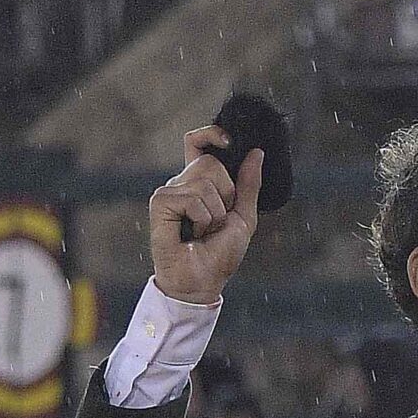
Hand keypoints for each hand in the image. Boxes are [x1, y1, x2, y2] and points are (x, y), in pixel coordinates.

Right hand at [149, 128, 262, 305]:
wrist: (202, 283)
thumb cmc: (219, 256)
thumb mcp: (243, 218)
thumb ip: (249, 186)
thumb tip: (257, 152)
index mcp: (199, 183)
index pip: (197, 143)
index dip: (211, 134)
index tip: (229, 142)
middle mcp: (182, 183)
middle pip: (210, 162)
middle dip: (226, 193)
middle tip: (217, 221)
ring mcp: (170, 191)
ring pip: (204, 180)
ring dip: (215, 212)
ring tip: (204, 231)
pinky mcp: (160, 202)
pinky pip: (192, 197)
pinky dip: (202, 218)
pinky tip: (192, 234)